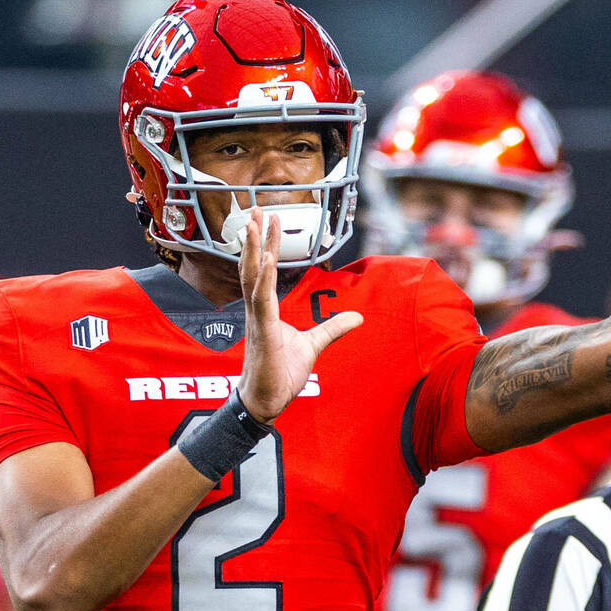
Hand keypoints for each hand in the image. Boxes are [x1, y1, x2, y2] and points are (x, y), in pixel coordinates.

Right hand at [236, 209, 362, 423]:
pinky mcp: (261, 331)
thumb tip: (357, 316)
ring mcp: (257, 319)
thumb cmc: (281, 373)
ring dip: (255, 249)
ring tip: (256, 224)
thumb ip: (332, 328)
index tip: (271, 221)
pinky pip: (261, 299)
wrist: (266, 401)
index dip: (269, 245)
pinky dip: (264, 278)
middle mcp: (257, 309)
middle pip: (254, 266)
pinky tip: (267, 259)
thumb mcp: (314, 345)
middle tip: (257, 209)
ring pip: (253, 277)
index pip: (265, 270)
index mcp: (265, 309)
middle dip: (257, 238)